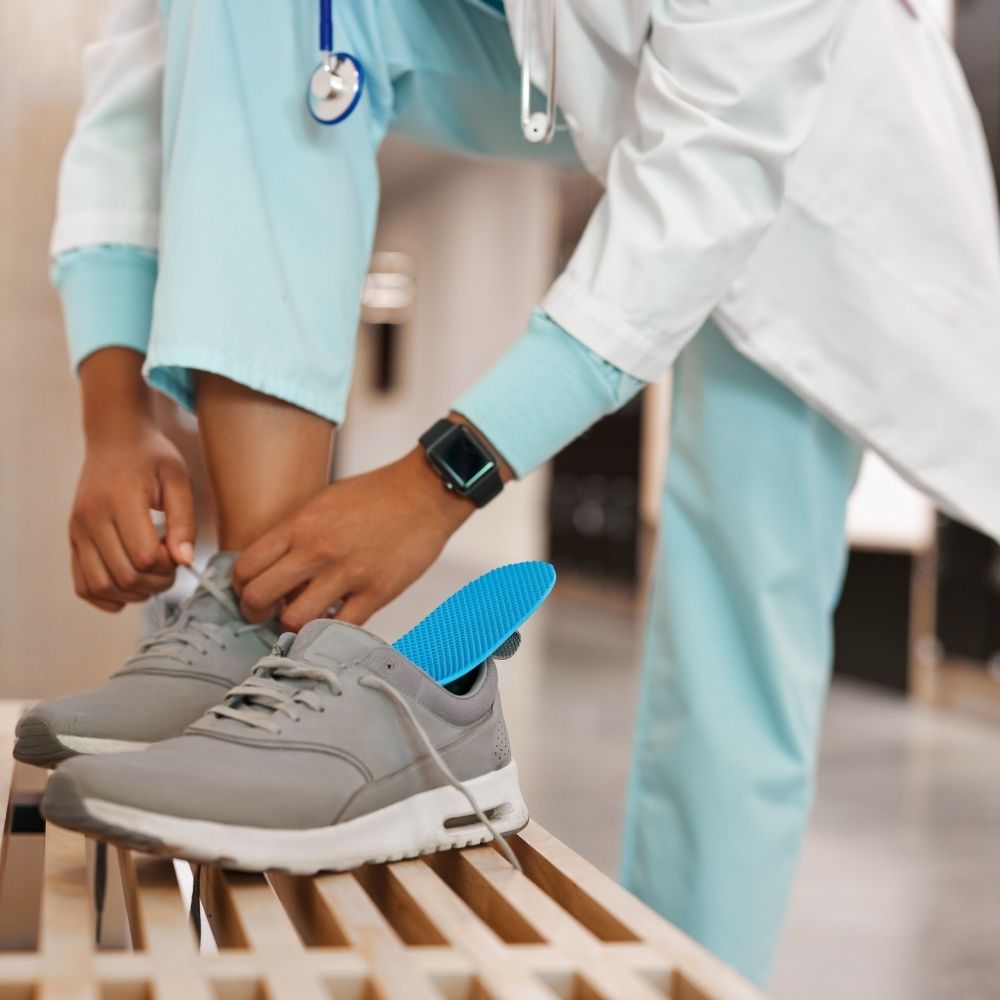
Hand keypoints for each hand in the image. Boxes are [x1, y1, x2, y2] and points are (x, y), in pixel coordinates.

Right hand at [70, 420, 196, 611]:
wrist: (115, 441)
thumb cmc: (152, 458)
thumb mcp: (178, 480)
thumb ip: (184, 520)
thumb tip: (185, 561)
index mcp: (119, 501)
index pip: (144, 555)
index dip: (168, 564)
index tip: (178, 549)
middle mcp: (91, 518)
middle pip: (124, 576)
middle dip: (156, 581)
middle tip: (171, 565)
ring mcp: (77, 531)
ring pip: (101, 586)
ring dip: (134, 593)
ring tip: (152, 575)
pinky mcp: (73, 540)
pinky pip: (83, 584)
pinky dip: (106, 596)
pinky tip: (129, 588)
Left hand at [233, 447, 472, 628]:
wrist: (425, 492)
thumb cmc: (378, 493)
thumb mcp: (324, 501)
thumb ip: (296, 533)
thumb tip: (276, 563)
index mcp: (300, 525)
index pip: (246, 566)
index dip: (240, 586)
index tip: (248, 591)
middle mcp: (317, 550)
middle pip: (259, 596)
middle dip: (255, 611)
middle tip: (264, 614)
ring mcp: (347, 574)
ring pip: (295, 619)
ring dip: (293, 624)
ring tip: (303, 617)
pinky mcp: (376, 593)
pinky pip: (340, 627)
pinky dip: (331, 629)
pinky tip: (334, 620)